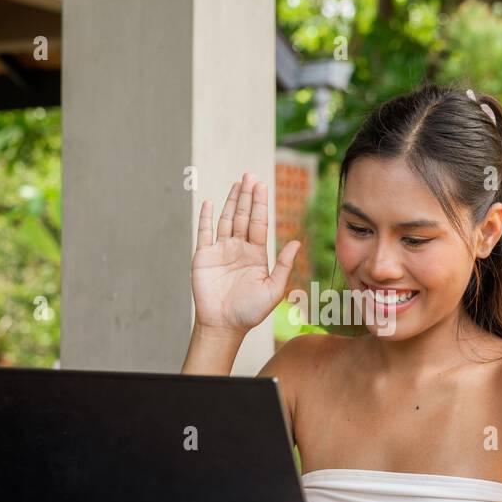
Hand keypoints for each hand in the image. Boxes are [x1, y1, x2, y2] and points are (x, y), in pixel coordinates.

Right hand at [192, 172, 300, 334]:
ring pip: (227, 220)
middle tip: (250, 175)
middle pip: (244, 216)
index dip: (260, 205)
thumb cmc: (250, 312)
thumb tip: (297, 243)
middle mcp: (239, 248)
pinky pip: (204, 232)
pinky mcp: (203, 256)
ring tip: (237, 183)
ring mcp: (221, 251)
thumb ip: (284, 265)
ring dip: (231, 201)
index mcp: (256, 254)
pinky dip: (206, 217)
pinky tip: (210, 203)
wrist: (224, 325)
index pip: (259, 223)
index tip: (262, 186)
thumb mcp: (273, 289)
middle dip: (247, 196)